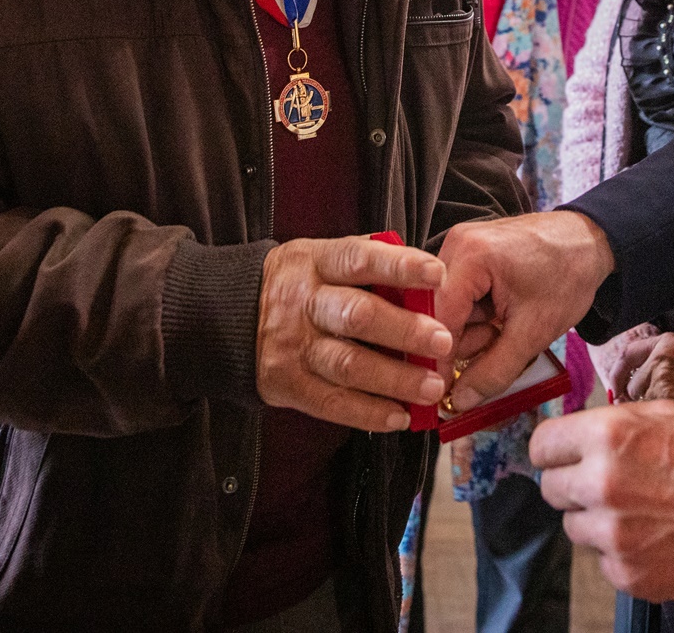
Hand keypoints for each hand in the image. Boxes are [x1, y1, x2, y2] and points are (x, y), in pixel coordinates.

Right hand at [255, 234, 452, 432]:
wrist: (230, 316)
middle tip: (443, 341)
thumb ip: (369, 264)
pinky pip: (332, 402)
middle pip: (357, 315)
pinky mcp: (287, 384)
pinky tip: (400, 416)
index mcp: (317, 262)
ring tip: (431, 386)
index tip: (438, 275)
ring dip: (395, 378)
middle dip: (404, 330)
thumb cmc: (300, 285)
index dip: (400, 267)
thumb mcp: (323, 258)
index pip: (360, 260)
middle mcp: (304, 303)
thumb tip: (427, 279)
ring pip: (348, 364)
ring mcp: (294, 346)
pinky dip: (369, 412)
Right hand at [436, 210, 614, 411]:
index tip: (444, 391)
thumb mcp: (533, 332)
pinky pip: (462, 299)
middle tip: (497, 343)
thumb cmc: (568, 276)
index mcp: (470, 256)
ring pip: (452, 310)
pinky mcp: (470, 256)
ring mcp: (462, 249)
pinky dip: (479, 317)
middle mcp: (457, 246)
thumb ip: (494, 371)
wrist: (590, 243)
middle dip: (467, 341)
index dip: (440, 359)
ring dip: (476, 331)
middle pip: (440, 313)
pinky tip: (503, 317)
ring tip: (507, 326)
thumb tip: (460, 401)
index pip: (437, 318)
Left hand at [532, 401, 673, 602]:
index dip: (553, 451)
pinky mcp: (625, 571)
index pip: (541, 445)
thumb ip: (610, 425)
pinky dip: (621, 552)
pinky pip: (603, 560)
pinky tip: (653, 537)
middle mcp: (600, 483)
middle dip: (573, 486)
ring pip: (574, 527)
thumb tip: (577, 437)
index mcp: (606, 436)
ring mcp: (611, 532)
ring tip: (639, 512)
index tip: (561, 456)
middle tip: (606, 485)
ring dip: (596, 521)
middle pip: (551, 488)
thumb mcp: (661, 415)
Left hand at [612, 332, 673, 419]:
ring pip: (639, 400)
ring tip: (671, 410)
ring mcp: (662, 376)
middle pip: (631, 383)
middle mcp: (660, 356)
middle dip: (636, 398)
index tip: (615, 386)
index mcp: (665, 342)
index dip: (617, 373)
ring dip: (648, 409)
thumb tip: (625, 385)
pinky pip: (648, 411)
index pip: (627, 353)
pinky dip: (656, 417)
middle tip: (652, 407)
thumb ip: (656, 361)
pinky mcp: (666, 396)